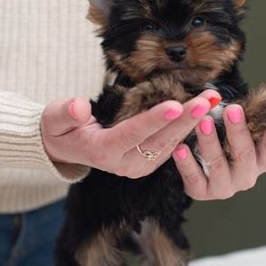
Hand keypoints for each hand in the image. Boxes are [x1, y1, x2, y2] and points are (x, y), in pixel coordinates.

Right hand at [40, 89, 220, 178]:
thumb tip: (79, 107)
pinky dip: (187, 129)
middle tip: (206, 99)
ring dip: (192, 122)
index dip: (155, 119)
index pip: (134, 133)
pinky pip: (170, 145)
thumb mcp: (54, 119)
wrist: (67, 148)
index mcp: (103, 152)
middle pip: (159, 140)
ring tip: (211, 100)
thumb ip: (65, 113)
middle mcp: (124, 164)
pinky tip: (202, 112)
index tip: (177, 104)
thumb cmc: (61, 129)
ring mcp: (138, 166)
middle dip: (185, 119)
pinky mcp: (147, 162)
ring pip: (170, 144)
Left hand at [172, 106, 265, 199]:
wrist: (203, 160)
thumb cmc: (234, 138)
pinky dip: (186, 165)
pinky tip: (180, 147)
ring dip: (211, 144)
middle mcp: (245, 177)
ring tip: (203, 122)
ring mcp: (223, 187)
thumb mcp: (259, 127)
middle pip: (244, 156)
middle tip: (231, 110)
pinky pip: (194, 181)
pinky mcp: (200, 192)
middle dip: (239, 133)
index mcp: (261, 161)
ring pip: (218, 166)